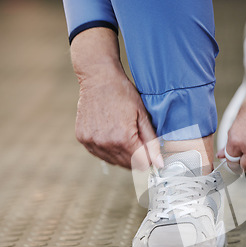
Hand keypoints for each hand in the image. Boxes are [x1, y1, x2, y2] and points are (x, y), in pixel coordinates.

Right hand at [70, 27, 162, 169]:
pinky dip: (108, 150)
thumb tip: (159, 164)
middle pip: (128, 165)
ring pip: (114, 161)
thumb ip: (152, 143)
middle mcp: (106, 143)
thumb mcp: (143, 116)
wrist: (99, 79)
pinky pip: (100, 154)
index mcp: (123, 139)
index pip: (141, 164)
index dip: (149, 160)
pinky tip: (112, 136)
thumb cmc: (123, 94)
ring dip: (122, 155)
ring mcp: (92, 142)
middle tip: (139, 141)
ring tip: (125, 135)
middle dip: (137, 158)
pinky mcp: (83, 139)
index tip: (151, 152)